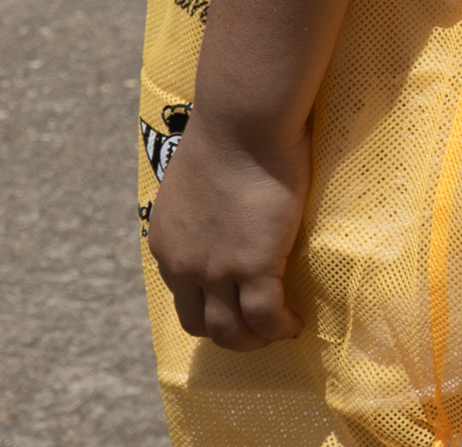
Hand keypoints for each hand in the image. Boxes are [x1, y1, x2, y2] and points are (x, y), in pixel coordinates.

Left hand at [147, 110, 308, 348]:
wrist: (243, 121)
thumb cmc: (229, 133)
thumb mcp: (196, 180)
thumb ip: (203, 206)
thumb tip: (226, 205)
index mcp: (166, 242)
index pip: (181, 294)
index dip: (209, 307)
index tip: (235, 304)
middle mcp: (183, 264)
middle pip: (199, 323)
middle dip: (228, 334)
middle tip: (257, 328)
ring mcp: (216, 269)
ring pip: (230, 331)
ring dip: (253, 340)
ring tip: (278, 331)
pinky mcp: (254, 265)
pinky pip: (266, 316)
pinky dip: (281, 326)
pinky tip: (295, 322)